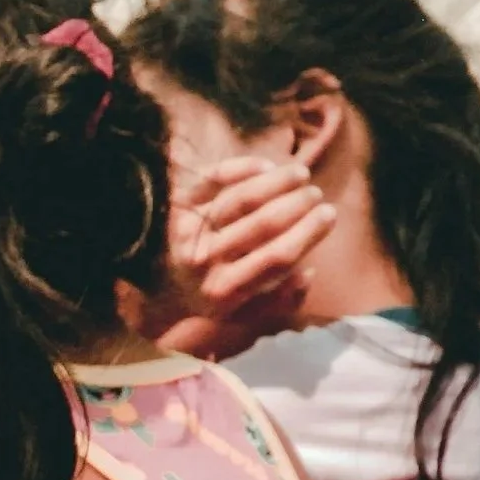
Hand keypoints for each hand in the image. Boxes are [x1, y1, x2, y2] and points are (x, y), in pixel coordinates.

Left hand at [148, 157, 333, 358]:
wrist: (149, 288)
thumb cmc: (207, 298)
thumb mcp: (240, 314)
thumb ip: (278, 301)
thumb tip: (308, 273)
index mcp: (225, 290)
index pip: (277, 257)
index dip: (308, 233)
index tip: (330, 214)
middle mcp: (206, 260)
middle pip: (263, 224)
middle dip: (297, 204)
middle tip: (315, 194)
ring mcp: (188, 231)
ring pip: (241, 199)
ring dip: (276, 182)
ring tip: (300, 174)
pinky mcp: (175, 206)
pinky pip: (212, 180)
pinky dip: (241, 168)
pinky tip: (266, 165)